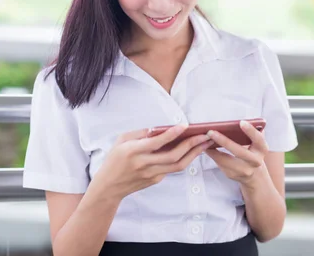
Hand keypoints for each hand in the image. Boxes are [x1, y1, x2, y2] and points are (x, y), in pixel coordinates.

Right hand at [92, 123, 213, 199]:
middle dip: (191, 145)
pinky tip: (191, 151)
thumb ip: (140, 134)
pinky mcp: (155, 180)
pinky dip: (183, 159)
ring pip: (177, 166)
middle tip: (204, 135)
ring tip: (204, 143)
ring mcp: (151, 174)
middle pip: (173, 157)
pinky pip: (172, 169)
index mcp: (133, 151)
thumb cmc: (114, 159)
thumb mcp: (121, 141)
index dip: (172, 134)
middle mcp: (144, 164)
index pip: (156, 143)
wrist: (109, 187)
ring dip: (193, 154)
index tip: (185, 126)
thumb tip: (160, 129)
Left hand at [205, 120, 268, 186]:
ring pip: (225, 160)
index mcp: (262, 149)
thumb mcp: (256, 144)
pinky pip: (219, 163)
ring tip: (204, 138)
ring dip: (212, 149)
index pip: (258, 139)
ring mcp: (244, 170)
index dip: (250, 131)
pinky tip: (205, 147)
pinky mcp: (232, 175)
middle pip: (239, 151)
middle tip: (211, 132)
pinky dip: (212, 154)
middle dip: (224, 141)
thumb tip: (242, 121)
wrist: (254, 176)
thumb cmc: (252, 153)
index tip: (241, 122)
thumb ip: (253, 133)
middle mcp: (255, 161)